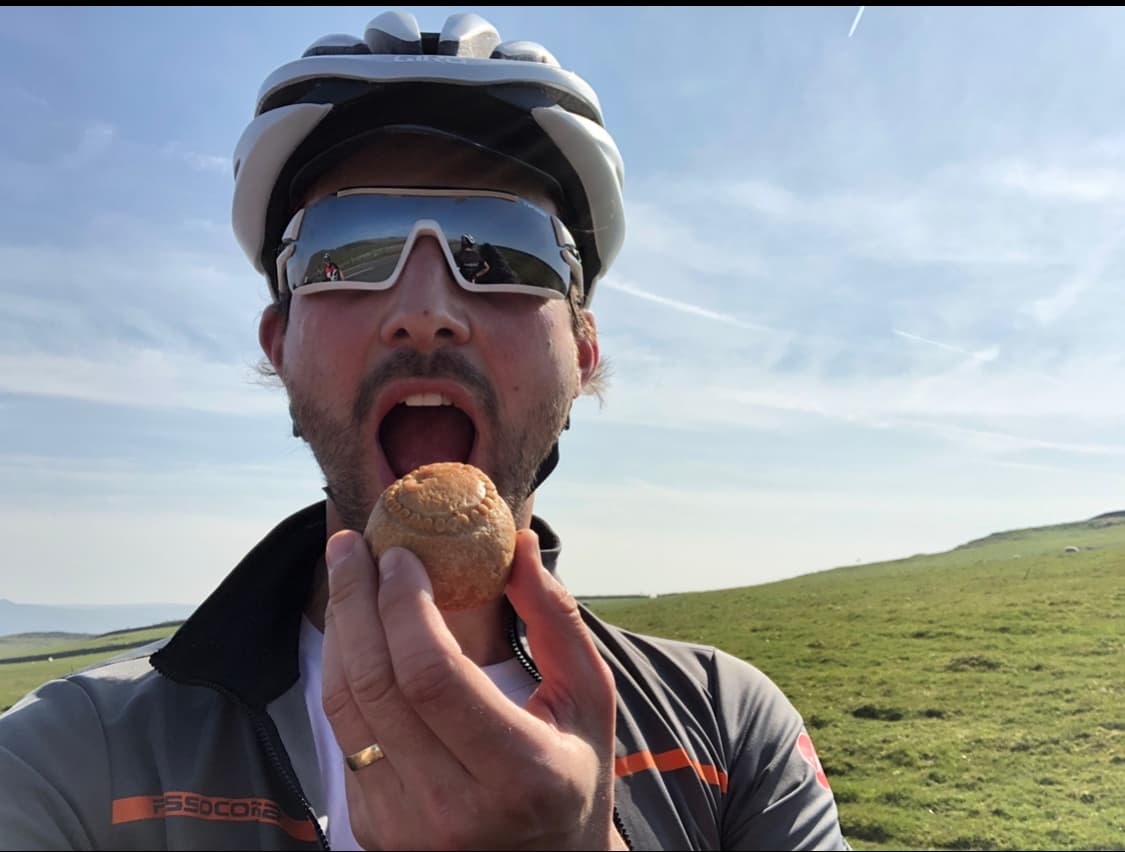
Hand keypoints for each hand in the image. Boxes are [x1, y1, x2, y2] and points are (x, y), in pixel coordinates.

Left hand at [321, 528, 625, 849]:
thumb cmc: (574, 771)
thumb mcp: (589, 698)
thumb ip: (556, 620)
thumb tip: (521, 544)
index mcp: (519, 774)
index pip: (433, 676)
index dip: (403, 606)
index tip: (399, 555)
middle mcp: (453, 810)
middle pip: (377, 685)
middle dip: (355, 601)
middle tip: (350, 546)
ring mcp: (405, 828)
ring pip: (345, 708)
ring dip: (339, 630)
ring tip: (344, 574)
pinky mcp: (374, 831)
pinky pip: (343, 736)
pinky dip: (342, 674)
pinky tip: (355, 633)